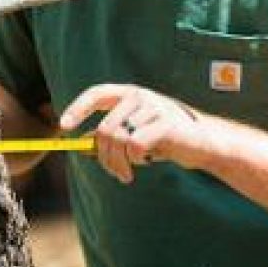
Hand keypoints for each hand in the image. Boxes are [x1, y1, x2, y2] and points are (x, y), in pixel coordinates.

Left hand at [58, 84, 205, 183]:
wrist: (203, 143)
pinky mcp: (165, 123)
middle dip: (104, 156)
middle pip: (105, 128)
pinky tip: (145, 162)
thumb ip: (113, 132)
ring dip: (119, 163)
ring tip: (127, 173)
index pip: (96, 94)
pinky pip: (136, 145)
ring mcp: (153, 107)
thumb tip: (82, 144)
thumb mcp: (136, 131)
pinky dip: (136, 160)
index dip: (78, 108)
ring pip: (118, 139)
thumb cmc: (165, 138)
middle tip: (114, 172)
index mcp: (129, 94)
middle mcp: (139, 96)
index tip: (64, 127)